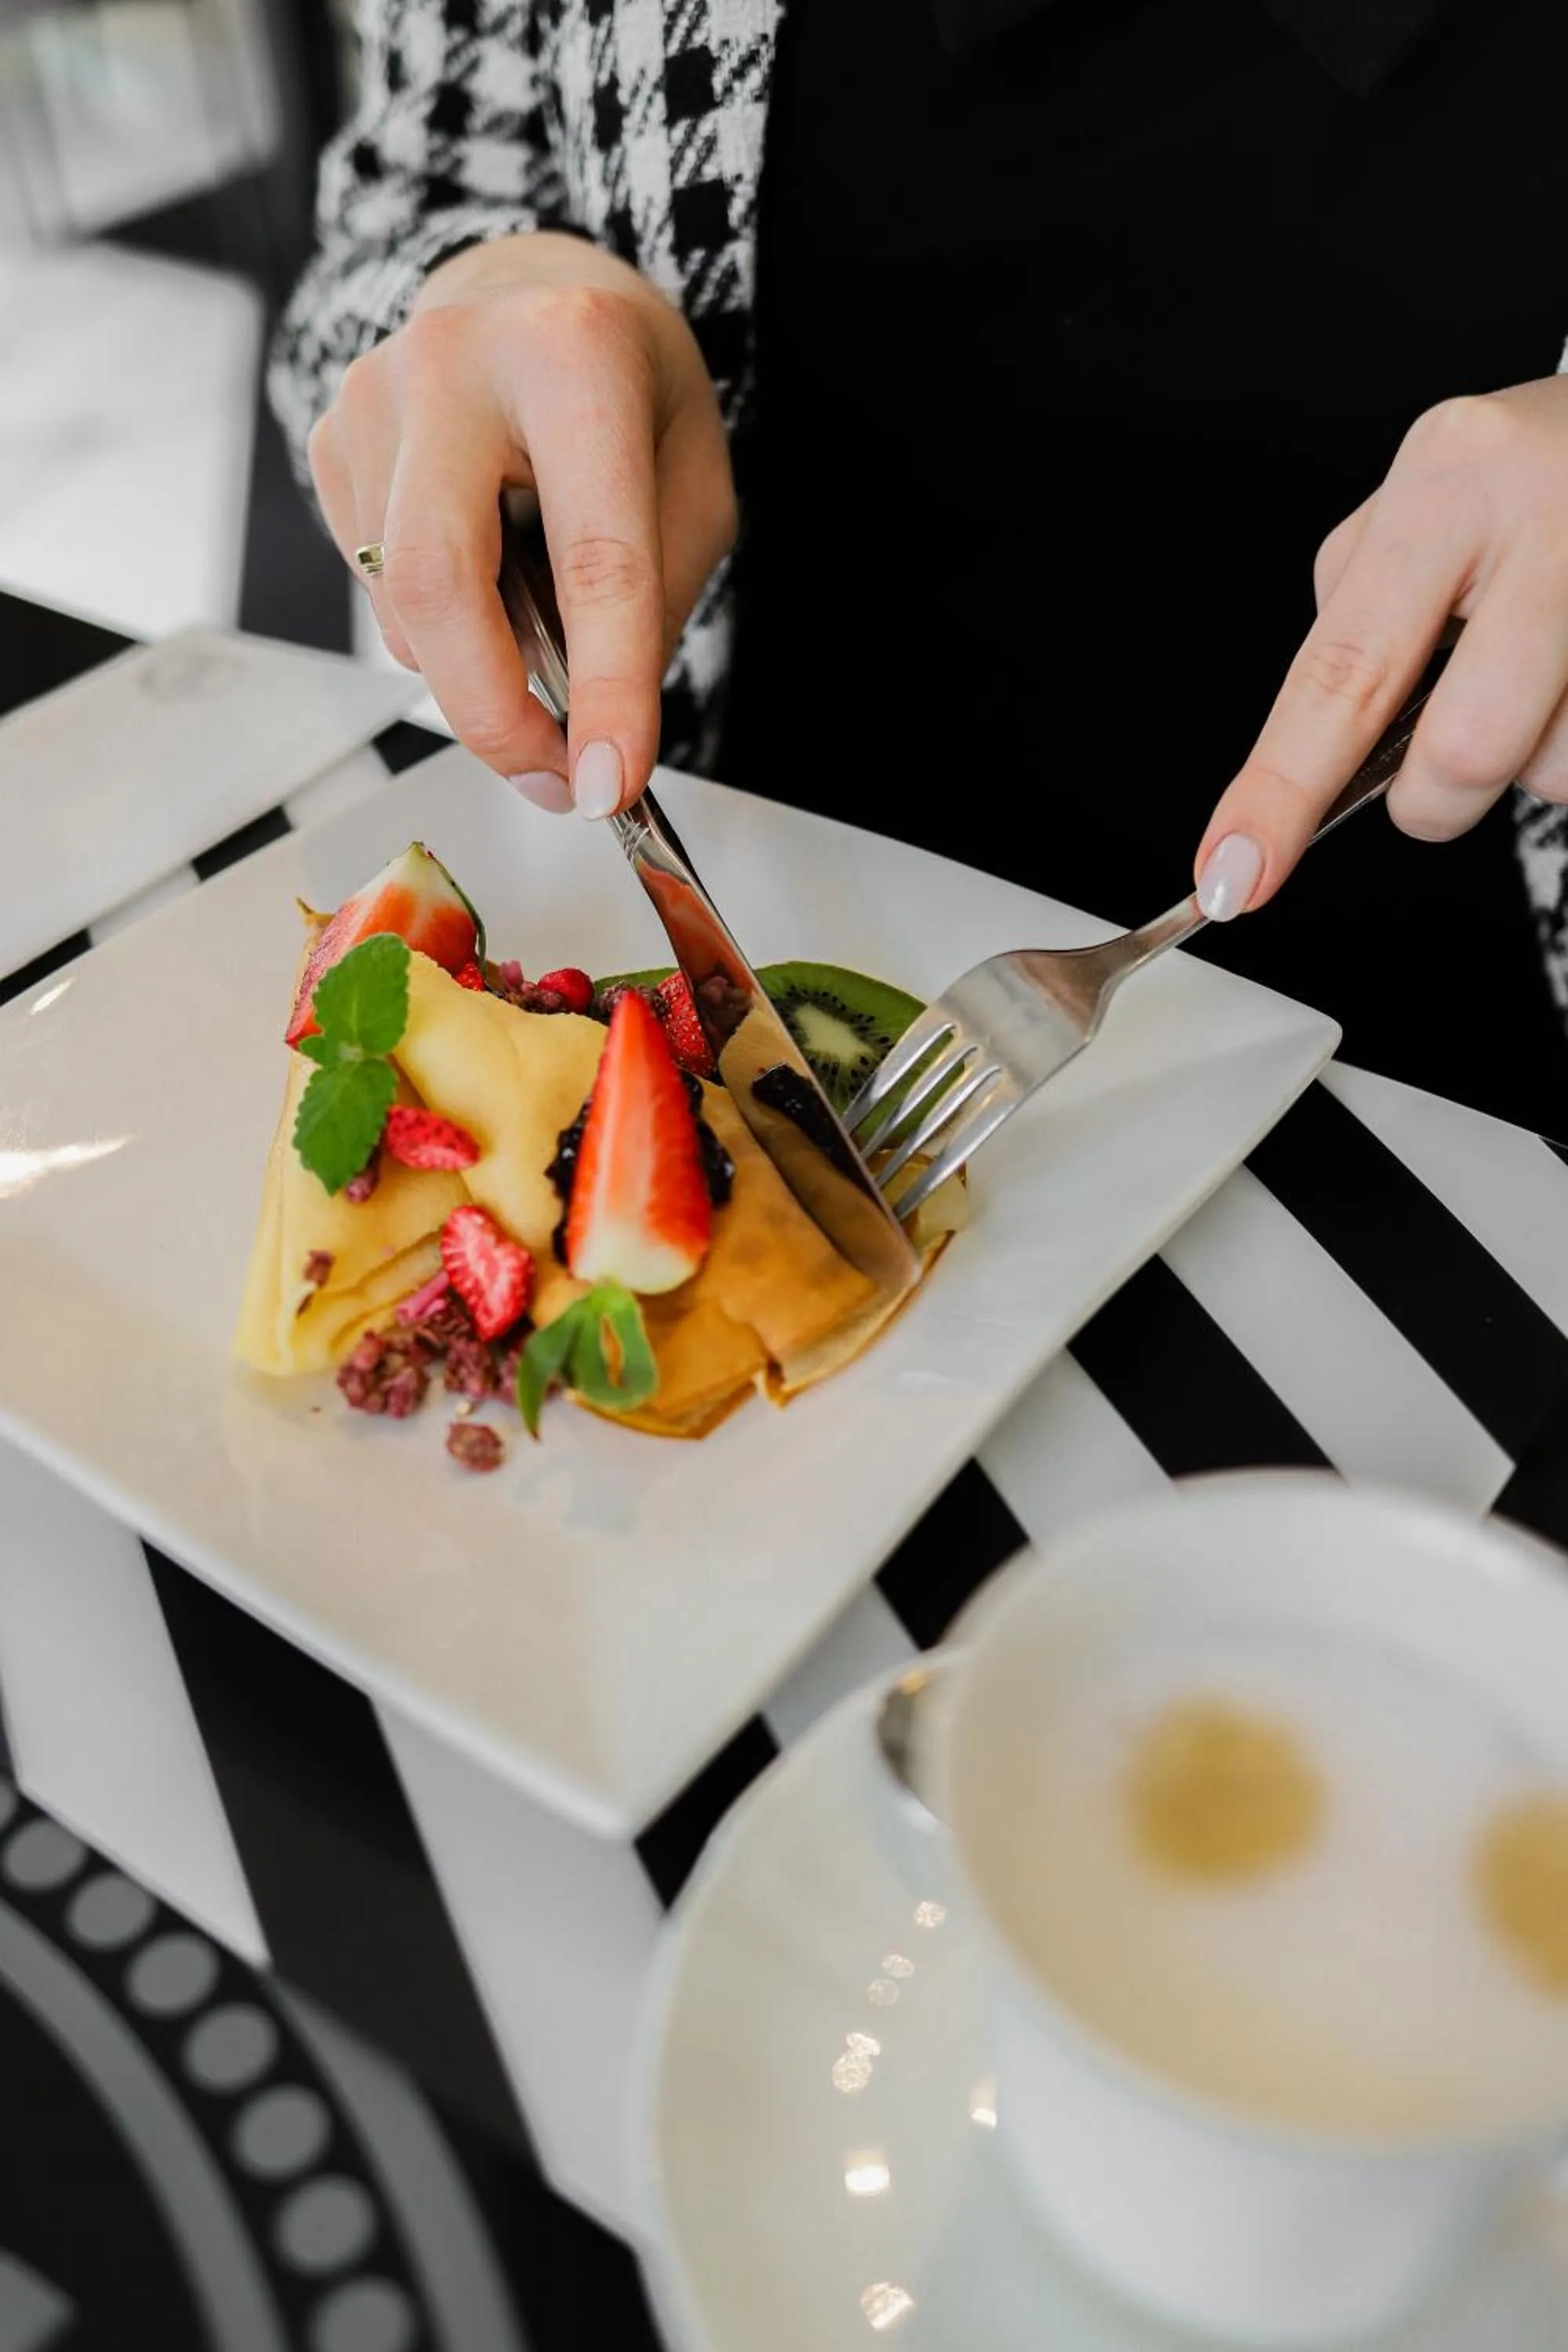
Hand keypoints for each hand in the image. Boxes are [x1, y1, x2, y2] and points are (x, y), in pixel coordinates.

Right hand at [307, 233, 736, 816]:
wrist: (528, 287)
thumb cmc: (622, 386)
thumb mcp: (690, 481)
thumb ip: (651, 599)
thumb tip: (588, 733)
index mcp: (570, 354)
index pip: (592, 556)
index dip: (605, 687)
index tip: (611, 781)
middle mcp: (452, 363)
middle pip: (439, 585)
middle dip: (494, 715)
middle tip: (556, 779)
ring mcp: (371, 401)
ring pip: (404, 609)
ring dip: (476, 672)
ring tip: (538, 640)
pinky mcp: (328, 445)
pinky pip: (377, 594)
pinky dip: (441, 629)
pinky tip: (483, 573)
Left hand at [1194, 377, 1567, 917]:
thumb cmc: (1518, 482)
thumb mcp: (1422, 509)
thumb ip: (1362, 625)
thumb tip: (1323, 761)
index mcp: (1447, 486)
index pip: (1342, 675)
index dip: (1279, 792)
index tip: (1231, 877)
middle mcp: (1545, 519)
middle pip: (1464, 754)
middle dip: (1431, 801)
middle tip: (1432, 767)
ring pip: (1553, 772)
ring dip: (1530, 759)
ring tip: (1542, 668)